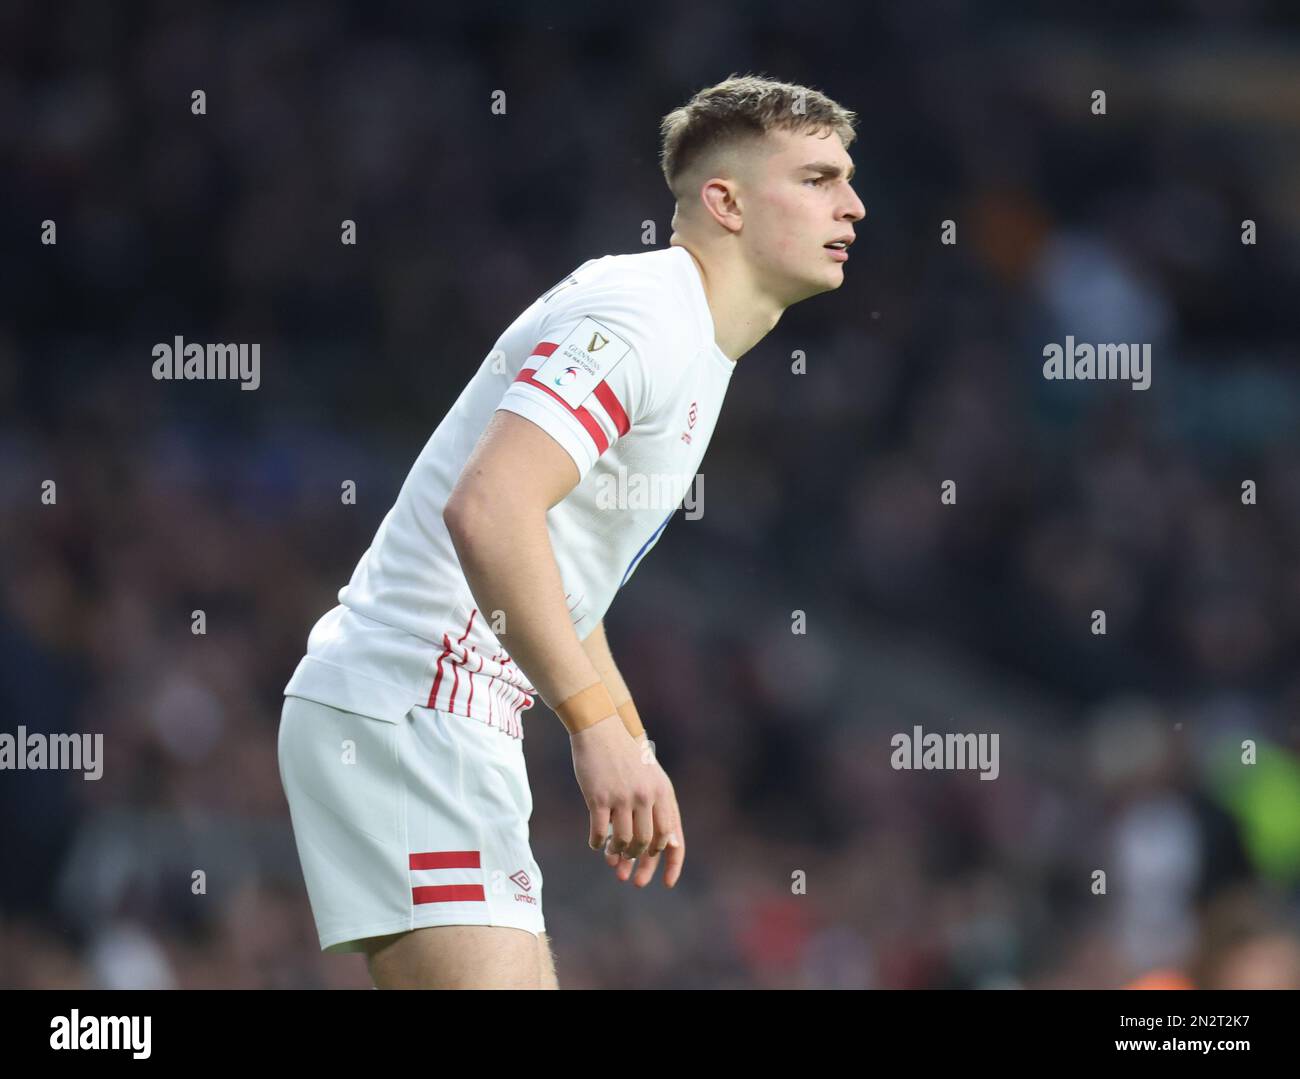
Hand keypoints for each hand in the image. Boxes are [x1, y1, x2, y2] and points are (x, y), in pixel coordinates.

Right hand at [602, 733, 683, 886]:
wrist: (601, 729)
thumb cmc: (625, 756)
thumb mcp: (650, 778)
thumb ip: (659, 807)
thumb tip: (666, 844)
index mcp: (663, 792)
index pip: (672, 836)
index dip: (672, 863)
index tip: (667, 883)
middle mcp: (646, 796)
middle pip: (648, 843)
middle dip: (639, 861)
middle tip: (628, 872)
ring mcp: (622, 797)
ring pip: (624, 841)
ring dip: (618, 853)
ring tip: (611, 854)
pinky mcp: (599, 798)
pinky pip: (600, 833)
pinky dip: (598, 843)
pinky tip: (596, 844)